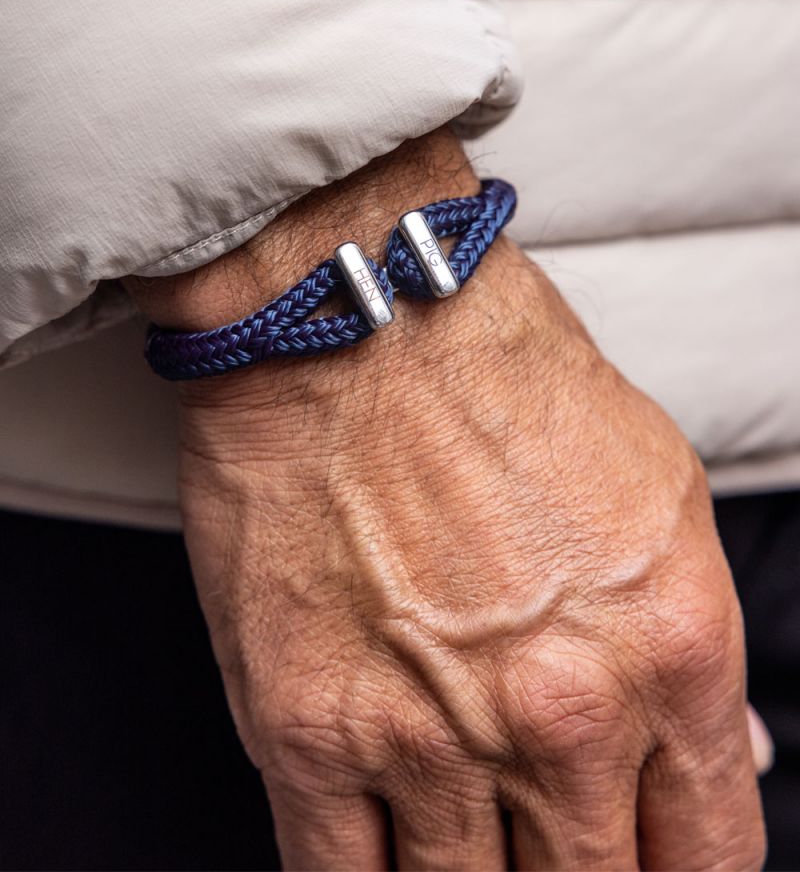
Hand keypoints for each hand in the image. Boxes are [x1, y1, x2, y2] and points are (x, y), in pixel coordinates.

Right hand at [129, 131, 765, 869]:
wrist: (354, 323)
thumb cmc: (495, 381)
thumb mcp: (658, 494)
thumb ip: (692, 650)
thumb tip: (729, 749)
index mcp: (668, 653)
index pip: (709, 853)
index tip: (642, 861)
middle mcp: (560, 715)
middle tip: (547, 843)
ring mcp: (428, 736)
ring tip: (460, 836)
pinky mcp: (307, 731)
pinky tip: (377, 861)